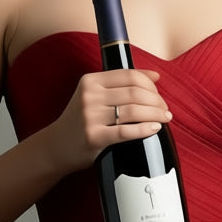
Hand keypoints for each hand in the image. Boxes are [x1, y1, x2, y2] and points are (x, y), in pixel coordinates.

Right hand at [48, 68, 172, 172]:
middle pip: (135, 93)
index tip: (159, 95)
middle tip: (165, 110)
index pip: (130, 76)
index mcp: (90, 81)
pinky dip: (145, 129)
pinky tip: (155, 128)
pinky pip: (126, 132)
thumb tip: (156, 75)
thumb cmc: (81, 120)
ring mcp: (90, 116)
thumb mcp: (94, 95)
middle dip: (157, 101)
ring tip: (164, 119)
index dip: (151, 85)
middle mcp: (89, 96)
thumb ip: (120, 83)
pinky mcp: (93, 137)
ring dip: (156, 114)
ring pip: (134, 111)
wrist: (56, 145)